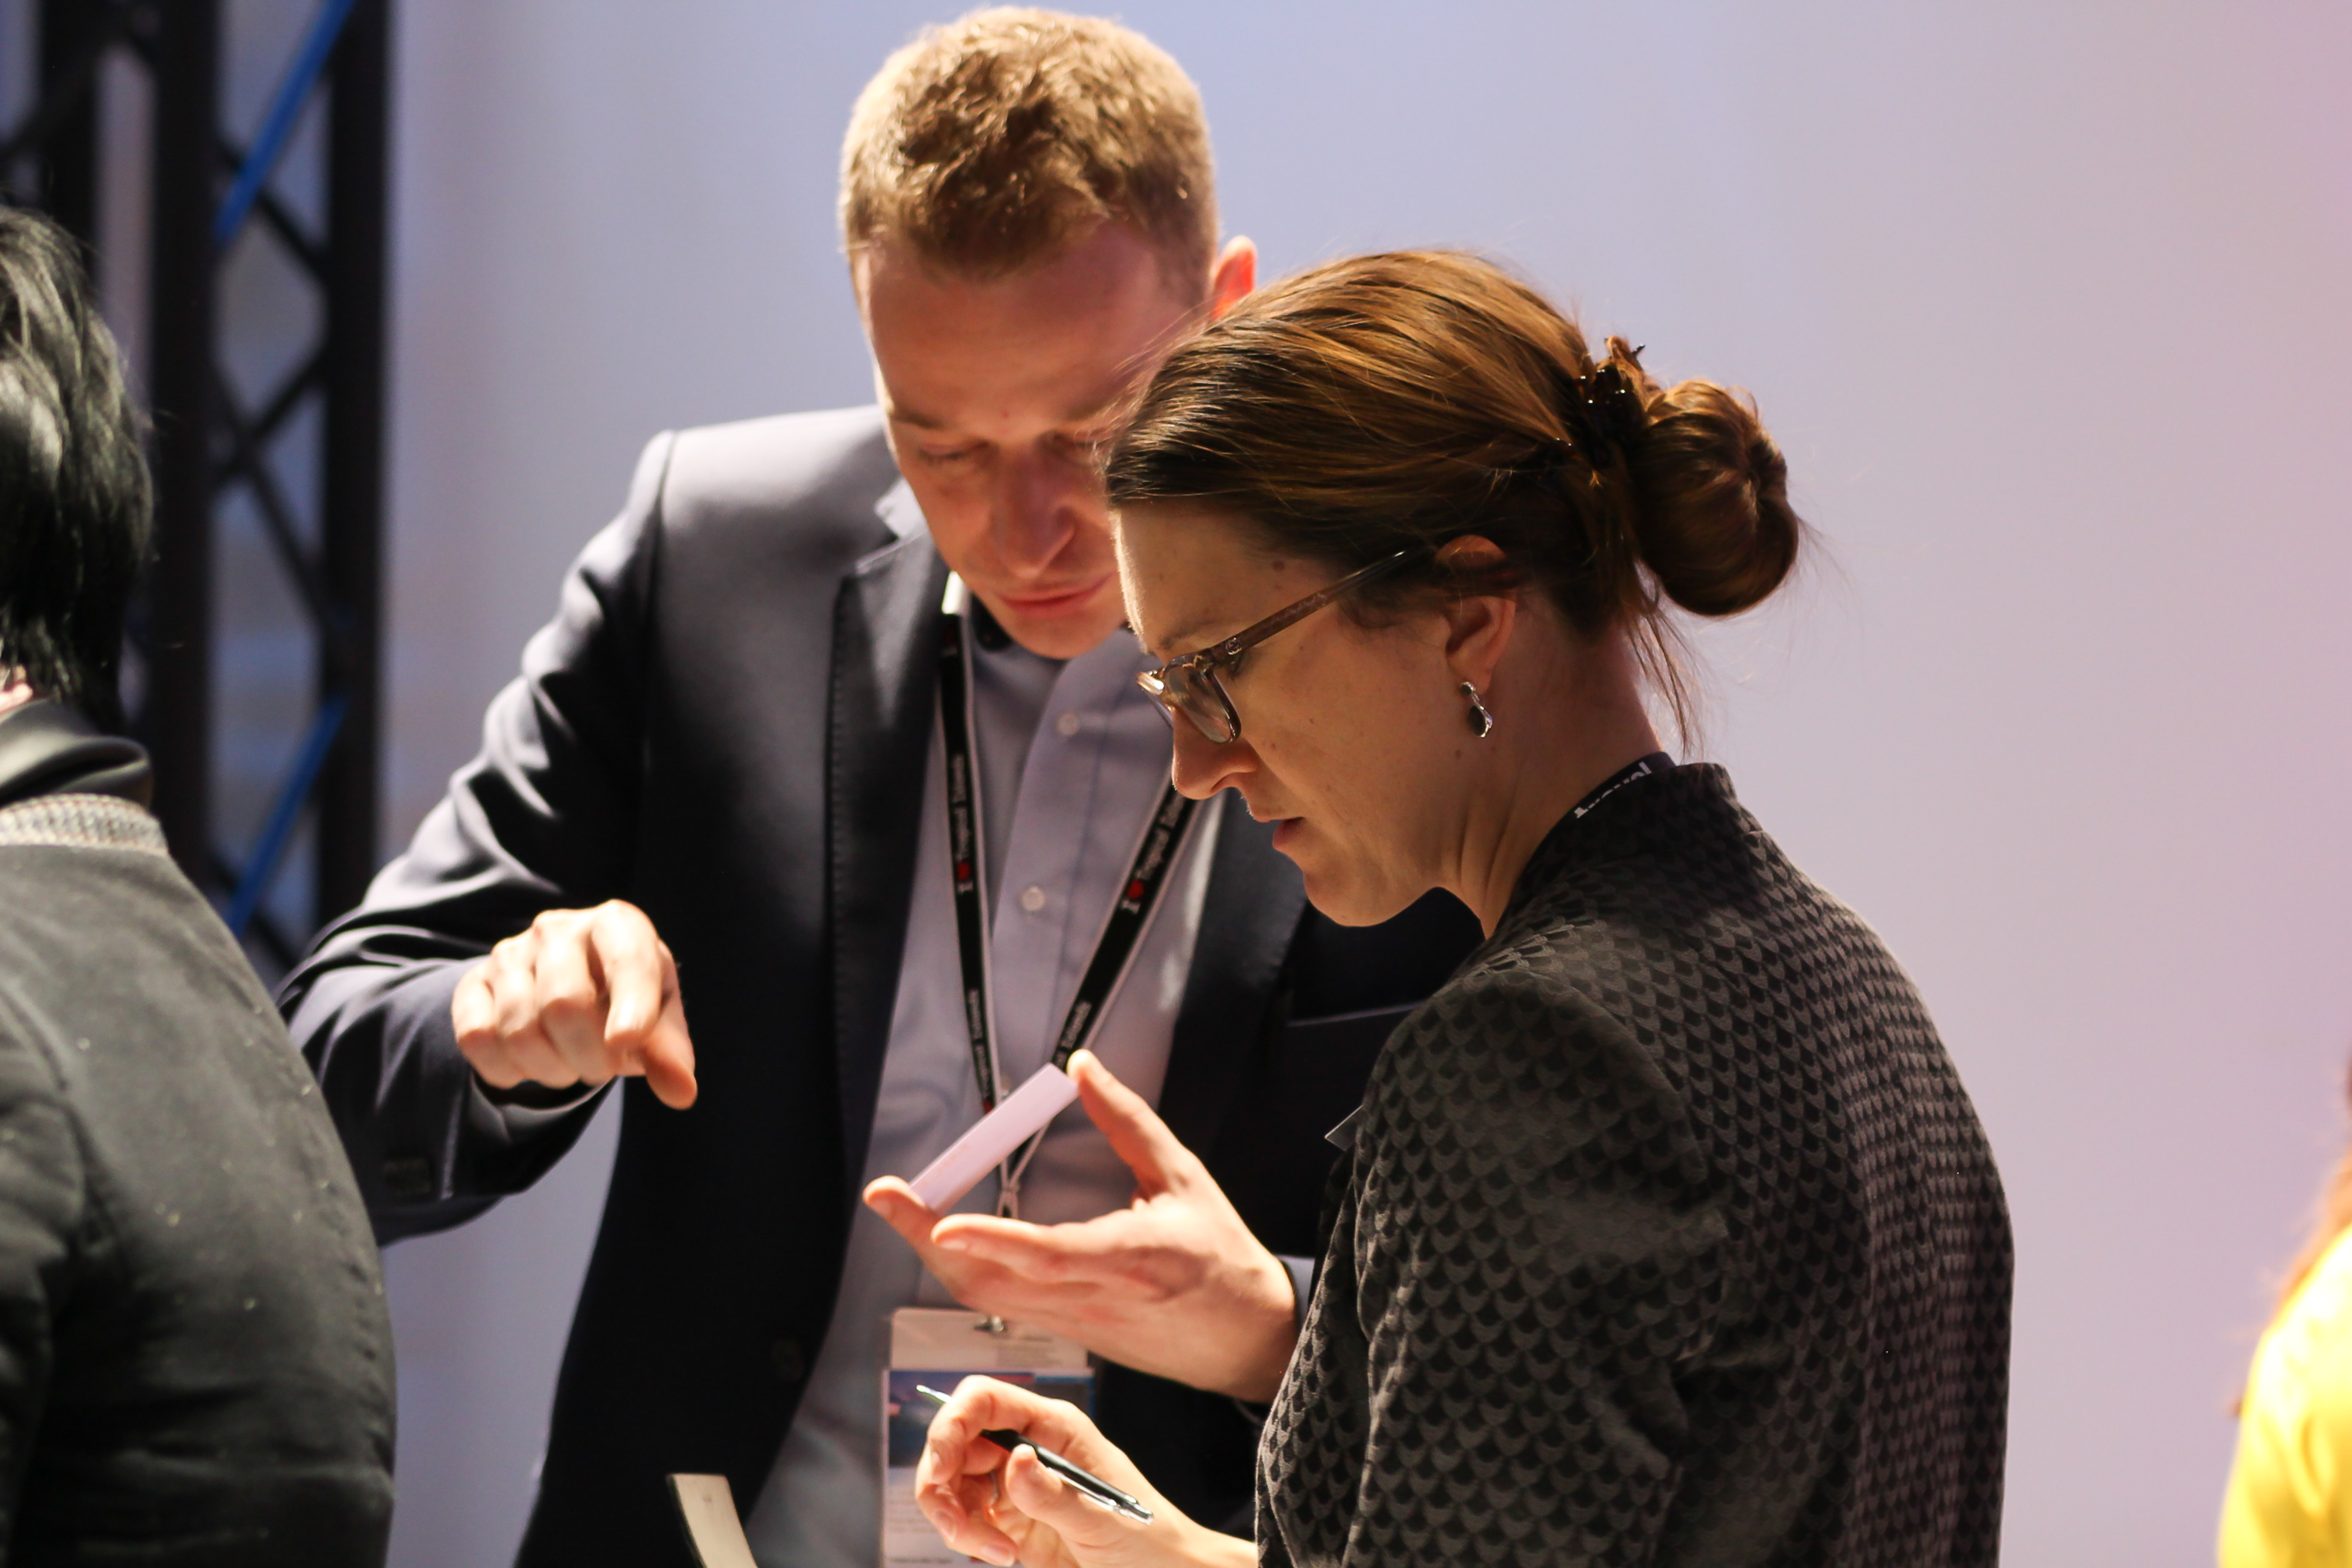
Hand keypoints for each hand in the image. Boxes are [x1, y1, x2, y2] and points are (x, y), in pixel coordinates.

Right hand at [450, 900, 696, 1108]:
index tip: (627, 1046)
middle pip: (564, 1005)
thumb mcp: (657, 1019)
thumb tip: (682, 1093)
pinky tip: (530, 1063)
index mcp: (616, 925)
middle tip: (604, 1068)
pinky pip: (477, 1040)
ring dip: (552, 1070)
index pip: (625, 962)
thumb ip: (668, 1052)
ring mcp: (509, 953)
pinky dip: (508, 1071)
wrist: (569, 985)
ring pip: (519, 1030)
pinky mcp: (472, 984)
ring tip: (571, 1064)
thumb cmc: (625, 1000)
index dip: (629, 1006)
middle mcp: (558, 929)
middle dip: (589, 1057)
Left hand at [864, 1051, 1296, 1399]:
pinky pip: (1003, 1301)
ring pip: (987, 1296)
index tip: (941, 1219)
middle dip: (928, 1240)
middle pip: (991, 1282)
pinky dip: (966, 1265)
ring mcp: (1075, 1324)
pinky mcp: (1067, 1333)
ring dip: (936, 1252)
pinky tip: (944, 1235)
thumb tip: (1082, 1065)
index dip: (992, 1239)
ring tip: (900, 1207)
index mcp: (1132, 1260)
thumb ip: (1128, 1121)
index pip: (1048, 1256)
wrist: (1247, 1340)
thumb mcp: (1183, 1177)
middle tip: (884, 1195)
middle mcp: (1094, 1300)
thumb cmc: (1221, 1253)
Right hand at [915, 1375, 1247, 1567]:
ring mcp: (1017, 1484)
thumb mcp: (1101, 1519)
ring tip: (993, 1551)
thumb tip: (1015, 1459)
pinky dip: (969, 1537)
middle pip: (956, 1442)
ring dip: (956, 1517)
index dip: (951, 1422)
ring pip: (955, 1483)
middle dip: (942, 1482)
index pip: (984, 1399)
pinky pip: (968, 1517)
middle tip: (955, 1525)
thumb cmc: (1147, 1540)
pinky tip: (1001, 1554)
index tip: (942, 1464)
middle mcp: (1029, 1447)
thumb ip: (1052, 1494)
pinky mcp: (1011, 1520)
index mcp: (1054, 1427)